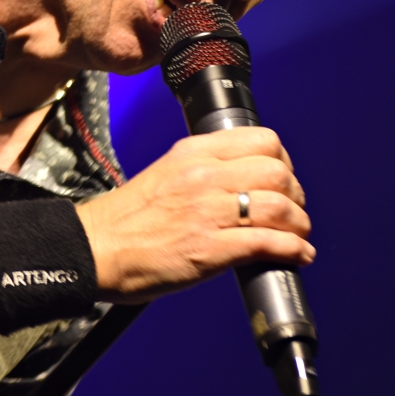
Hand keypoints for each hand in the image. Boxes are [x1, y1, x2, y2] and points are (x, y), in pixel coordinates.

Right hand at [77, 127, 313, 304]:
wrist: (96, 250)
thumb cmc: (127, 220)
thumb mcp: (166, 173)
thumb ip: (202, 170)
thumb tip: (240, 180)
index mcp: (193, 153)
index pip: (263, 140)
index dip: (284, 161)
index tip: (283, 179)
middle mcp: (204, 176)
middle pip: (278, 171)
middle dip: (295, 194)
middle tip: (293, 211)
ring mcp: (209, 212)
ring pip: (280, 206)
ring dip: (299, 224)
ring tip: (298, 235)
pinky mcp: (212, 249)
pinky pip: (269, 243)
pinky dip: (293, 250)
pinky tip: (298, 255)